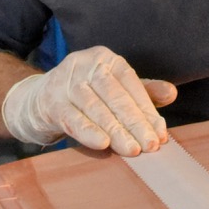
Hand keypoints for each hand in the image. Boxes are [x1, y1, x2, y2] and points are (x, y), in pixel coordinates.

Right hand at [1, 46, 176, 154]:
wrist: (36, 102)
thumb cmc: (84, 96)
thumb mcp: (114, 89)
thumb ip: (143, 92)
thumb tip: (172, 93)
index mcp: (105, 58)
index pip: (131, 84)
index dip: (147, 110)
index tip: (160, 134)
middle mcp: (84, 64)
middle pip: (115, 96)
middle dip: (135, 123)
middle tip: (150, 146)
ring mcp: (64, 81)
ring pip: (95, 108)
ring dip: (116, 131)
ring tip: (132, 150)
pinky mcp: (50, 101)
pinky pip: (72, 118)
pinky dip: (88, 131)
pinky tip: (103, 144)